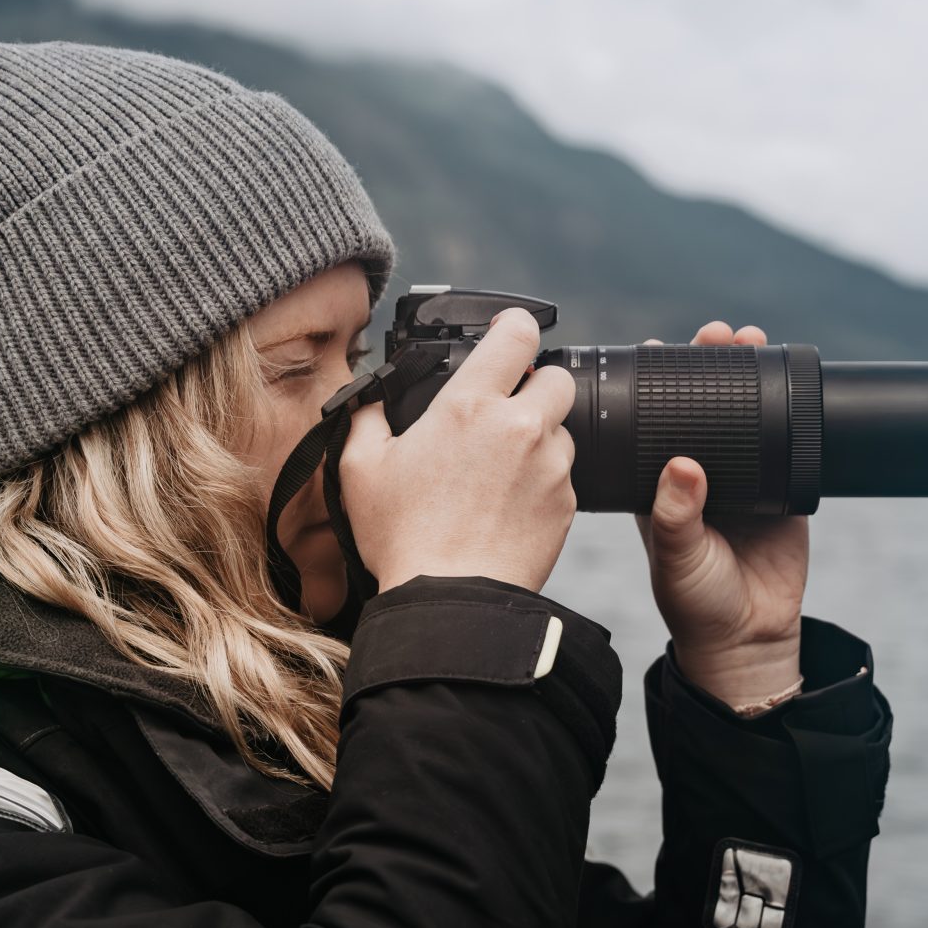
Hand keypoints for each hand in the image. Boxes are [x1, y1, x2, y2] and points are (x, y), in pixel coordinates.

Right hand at [338, 308, 578, 595]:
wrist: (450, 602)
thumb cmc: (402, 537)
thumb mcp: (360, 469)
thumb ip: (367, 419)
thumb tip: (371, 400)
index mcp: (470, 405)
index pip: (518, 334)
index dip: (516, 326)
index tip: (511, 333)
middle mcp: (521, 427)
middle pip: (557, 377)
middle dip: (537, 385)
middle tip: (508, 410)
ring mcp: (550, 466)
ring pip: (563, 429)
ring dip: (541, 438)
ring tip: (502, 469)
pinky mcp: (567, 504)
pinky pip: (564, 477)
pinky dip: (544, 482)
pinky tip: (510, 505)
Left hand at [635, 320, 809, 711]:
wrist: (750, 638)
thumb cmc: (696, 602)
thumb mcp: (677, 558)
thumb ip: (677, 517)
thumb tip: (683, 466)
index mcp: (658, 481)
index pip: (655, 418)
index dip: (658, 381)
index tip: (661, 347)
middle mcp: (697, 472)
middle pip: (704, 403)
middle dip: (710, 363)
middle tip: (717, 335)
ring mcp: (742, 476)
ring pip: (746, 412)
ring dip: (750, 375)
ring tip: (752, 339)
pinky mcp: (782, 487)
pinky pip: (787, 441)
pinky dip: (790, 410)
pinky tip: (793, 383)